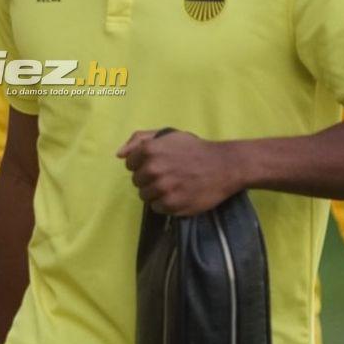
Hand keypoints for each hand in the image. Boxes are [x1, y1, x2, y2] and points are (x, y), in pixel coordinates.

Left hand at [117, 129, 241, 215]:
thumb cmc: (194, 149)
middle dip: (149, 178)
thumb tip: (119, 155)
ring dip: (156, 192)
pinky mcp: (172, 204)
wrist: (224, 166)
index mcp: (149, 150)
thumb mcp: (167, 136)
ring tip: (173, 185)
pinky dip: (165, 203)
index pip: (130, 164)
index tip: (157, 164)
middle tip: (168, 175)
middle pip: (137, 181)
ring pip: (145, 196)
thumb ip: (139, 140)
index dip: (142, 164)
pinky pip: (156, 208)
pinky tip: (178, 194)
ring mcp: (162, 188)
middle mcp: (153, 169)